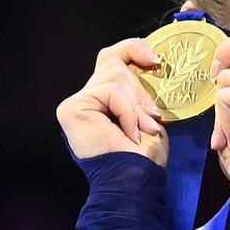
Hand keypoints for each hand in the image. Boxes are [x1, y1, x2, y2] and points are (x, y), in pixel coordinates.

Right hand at [56, 38, 168, 163]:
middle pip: (113, 62)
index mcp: (102, 99)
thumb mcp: (148, 114)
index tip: (157, 62)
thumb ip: (138, 89)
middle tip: (154, 116)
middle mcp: (86, 98)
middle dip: (141, 89)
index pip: (112, 58)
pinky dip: (127, 111)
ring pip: (114, 75)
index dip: (133, 49)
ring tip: (144, 129)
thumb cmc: (144, 156)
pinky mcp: (72, 108)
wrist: (134, 180)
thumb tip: (150, 61)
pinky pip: (110, 90)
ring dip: (136, 104)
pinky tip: (129, 133)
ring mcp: (76, 103)